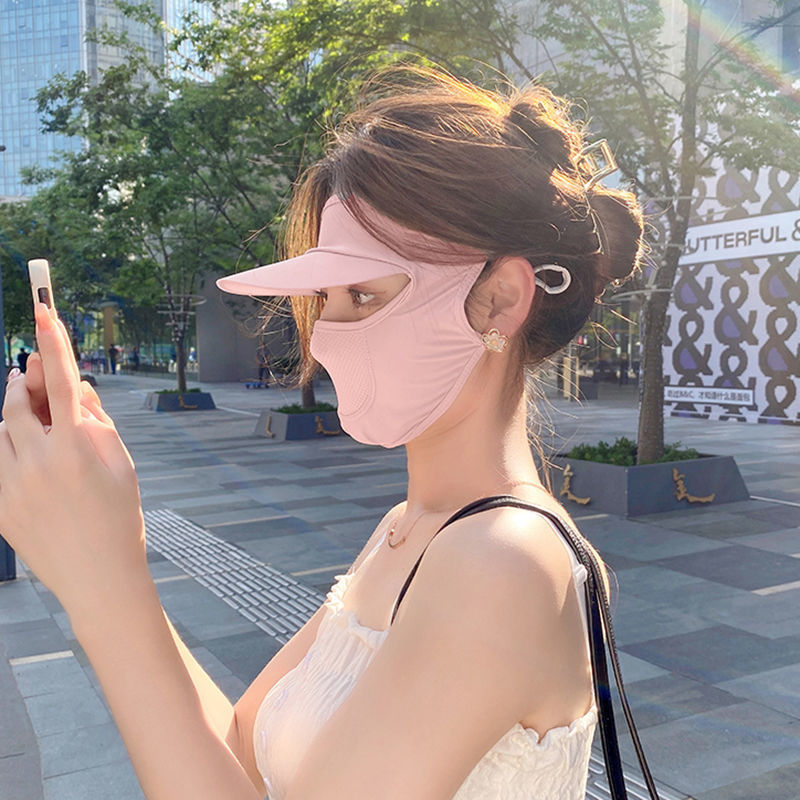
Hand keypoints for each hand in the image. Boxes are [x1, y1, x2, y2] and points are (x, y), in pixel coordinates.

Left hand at [0, 304, 147, 619]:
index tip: (43, 312)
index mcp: (77, 448)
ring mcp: (11, 485)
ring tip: (41, 442)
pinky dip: (7, 452)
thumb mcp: (122, 463)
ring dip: (16, 422)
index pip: (64, 382)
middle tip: (31, 377)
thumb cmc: (119, 517)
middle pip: (17, 401)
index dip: (54, 344)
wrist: (98, 577)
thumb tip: (77, 389)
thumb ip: (98, 421)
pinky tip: (29, 468)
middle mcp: (38, 461)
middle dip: (24, 383)